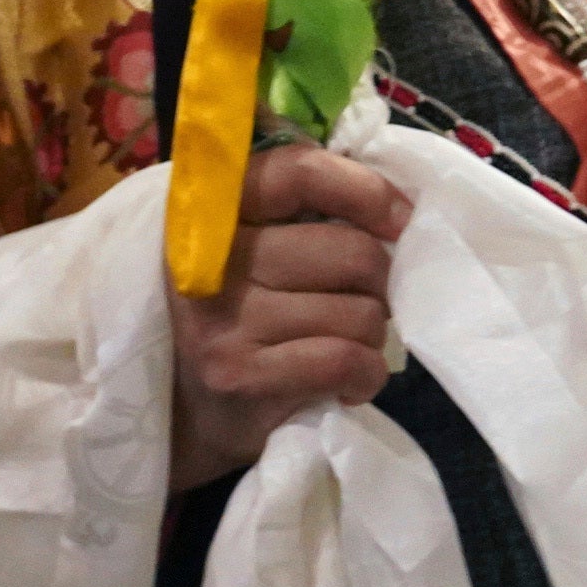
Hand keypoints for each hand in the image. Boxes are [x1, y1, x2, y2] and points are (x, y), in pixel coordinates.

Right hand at [171, 142, 410, 481]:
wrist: (186, 414)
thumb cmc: (238, 317)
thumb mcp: (248, 250)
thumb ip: (299, 211)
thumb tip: (397, 206)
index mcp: (209, 213)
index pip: (297, 172)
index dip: (364, 190)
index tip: (399, 221)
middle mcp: (206, 260)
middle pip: (351, 251)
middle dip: (379, 282)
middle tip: (360, 301)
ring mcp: (219, 320)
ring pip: (359, 312)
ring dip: (370, 335)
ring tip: (342, 344)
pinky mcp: (239, 374)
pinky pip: (345, 360)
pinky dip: (365, 375)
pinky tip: (348, 381)